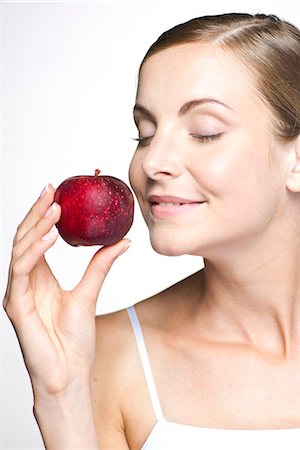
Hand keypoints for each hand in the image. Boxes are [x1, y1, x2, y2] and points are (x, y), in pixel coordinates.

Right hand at [3, 184, 130, 397]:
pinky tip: (48, 235)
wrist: (69, 375)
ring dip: (35, 226)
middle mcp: (25, 281)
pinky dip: (33, 251)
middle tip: (51, 189)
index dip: (43, 214)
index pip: (37, 238)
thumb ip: (101, 265)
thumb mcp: (90, 293)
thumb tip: (123, 241)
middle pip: (25, 238)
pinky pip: (21, 270)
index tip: (57, 192)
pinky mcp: (15, 305)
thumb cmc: (75, 341)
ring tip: (54, 208)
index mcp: (40, 277)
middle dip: (36, 212)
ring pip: (20, 249)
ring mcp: (17, 292)